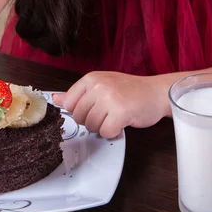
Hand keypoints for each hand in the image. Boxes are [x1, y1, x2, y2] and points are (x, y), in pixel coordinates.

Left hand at [52, 71, 167, 138]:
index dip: (80, 111)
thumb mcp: (102, 86)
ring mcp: (110, 99)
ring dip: (103, 127)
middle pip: (79, 116)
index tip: (93, 109)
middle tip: (107, 114)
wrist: (156, 92)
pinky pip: (106, 132)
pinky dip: (113, 132)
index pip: (70, 102)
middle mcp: (99, 86)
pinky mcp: (120, 113)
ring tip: (115, 117)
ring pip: (91, 126)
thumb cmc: (130, 90)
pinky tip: (122, 123)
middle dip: (92, 121)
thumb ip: (79, 93)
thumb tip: (55, 99)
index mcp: (92, 78)